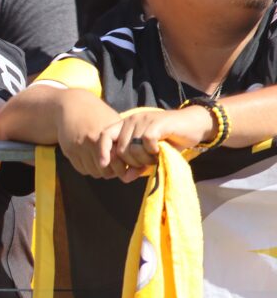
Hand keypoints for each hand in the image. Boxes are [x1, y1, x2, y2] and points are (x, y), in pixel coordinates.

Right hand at [56, 96, 121, 178]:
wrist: (72, 105)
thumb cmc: (97, 114)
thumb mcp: (113, 122)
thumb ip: (122, 140)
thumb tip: (134, 161)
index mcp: (107, 133)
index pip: (118, 161)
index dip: (122, 167)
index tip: (124, 166)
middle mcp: (93, 140)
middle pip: (105, 170)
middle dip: (111, 172)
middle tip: (113, 168)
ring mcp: (79, 146)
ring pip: (93, 172)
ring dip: (99, 171)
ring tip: (102, 164)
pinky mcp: (69, 150)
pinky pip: (81, 169)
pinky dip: (88, 168)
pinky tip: (91, 160)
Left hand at [99, 107, 213, 181]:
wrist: (195, 126)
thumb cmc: (170, 140)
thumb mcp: (149, 155)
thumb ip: (135, 164)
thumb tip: (125, 177)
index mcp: (126, 125)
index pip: (104, 136)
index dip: (102, 151)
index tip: (104, 166)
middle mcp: (132, 120)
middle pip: (120, 149)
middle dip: (132, 163)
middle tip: (147, 163)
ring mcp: (143, 120)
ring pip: (132, 149)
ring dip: (144, 159)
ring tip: (155, 156)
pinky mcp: (156, 123)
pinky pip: (146, 143)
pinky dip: (153, 151)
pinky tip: (161, 150)